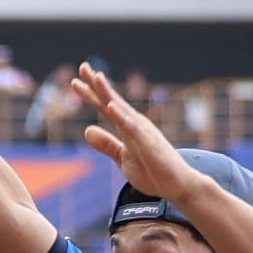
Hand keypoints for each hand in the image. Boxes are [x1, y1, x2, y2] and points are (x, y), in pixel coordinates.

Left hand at [67, 65, 181, 198]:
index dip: (91, 94)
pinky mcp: (148, 144)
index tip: (75, 81)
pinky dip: (121, 117)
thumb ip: (106, 144)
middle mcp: (135, 124)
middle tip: (83, 66)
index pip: (105, 107)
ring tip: (96, 77)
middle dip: (97, 84)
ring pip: (122, 109)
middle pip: (112, 101)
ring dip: (108, 93)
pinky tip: (110, 107)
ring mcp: (142, 132)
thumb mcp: (122, 158)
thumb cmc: (153, 171)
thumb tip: (86, 130)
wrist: (177, 185)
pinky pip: (132, 129)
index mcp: (128, 127)